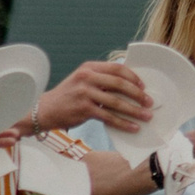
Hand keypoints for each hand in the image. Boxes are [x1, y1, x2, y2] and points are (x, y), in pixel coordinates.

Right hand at [37, 60, 154, 134]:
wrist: (45, 110)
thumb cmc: (68, 96)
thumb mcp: (82, 80)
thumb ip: (101, 80)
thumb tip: (129, 87)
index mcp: (89, 67)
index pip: (117, 68)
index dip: (133, 77)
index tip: (143, 86)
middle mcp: (87, 77)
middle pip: (120, 84)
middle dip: (138, 94)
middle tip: (149, 102)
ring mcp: (85, 93)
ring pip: (116, 102)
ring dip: (134, 110)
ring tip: (146, 116)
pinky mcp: (84, 109)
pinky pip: (108, 117)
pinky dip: (123, 123)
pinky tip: (133, 127)